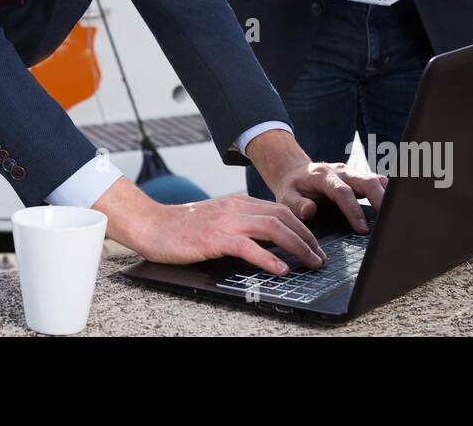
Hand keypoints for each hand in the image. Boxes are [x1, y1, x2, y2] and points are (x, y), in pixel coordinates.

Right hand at [94, 178, 324, 276]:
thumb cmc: (182, 228)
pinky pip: (249, 246)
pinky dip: (269, 259)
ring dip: (297, 246)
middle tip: (320, 256)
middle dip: (307, 237)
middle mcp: (236, 207)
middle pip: (283, 217)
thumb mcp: (218, 220)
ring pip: (273, 228)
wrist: (152, 225)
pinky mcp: (215, 237)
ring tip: (310, 262)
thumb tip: (270, 242)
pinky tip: (280, 269)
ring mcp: (226, 221)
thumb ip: (242, 224)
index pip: (280, 210)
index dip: (302, 226)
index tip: (314, 244)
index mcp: (238, 203)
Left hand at [270, 160, 386, 231]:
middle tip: (388, 222)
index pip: (343, 192)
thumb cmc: (292, 188)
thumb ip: (296, 204)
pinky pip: (378, 182)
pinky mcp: (359, 178)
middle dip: (380, 200)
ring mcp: (352, 173)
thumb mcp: (285, 197)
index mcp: (322, 176)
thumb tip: (310, 212)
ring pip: (376, 179)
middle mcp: (340, 172)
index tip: (363, 229)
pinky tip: (393, 209)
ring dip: (388, 196)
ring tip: (396, 216)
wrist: (295, 172)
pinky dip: (388, 194)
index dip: (354, 210)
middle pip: (367, 181)